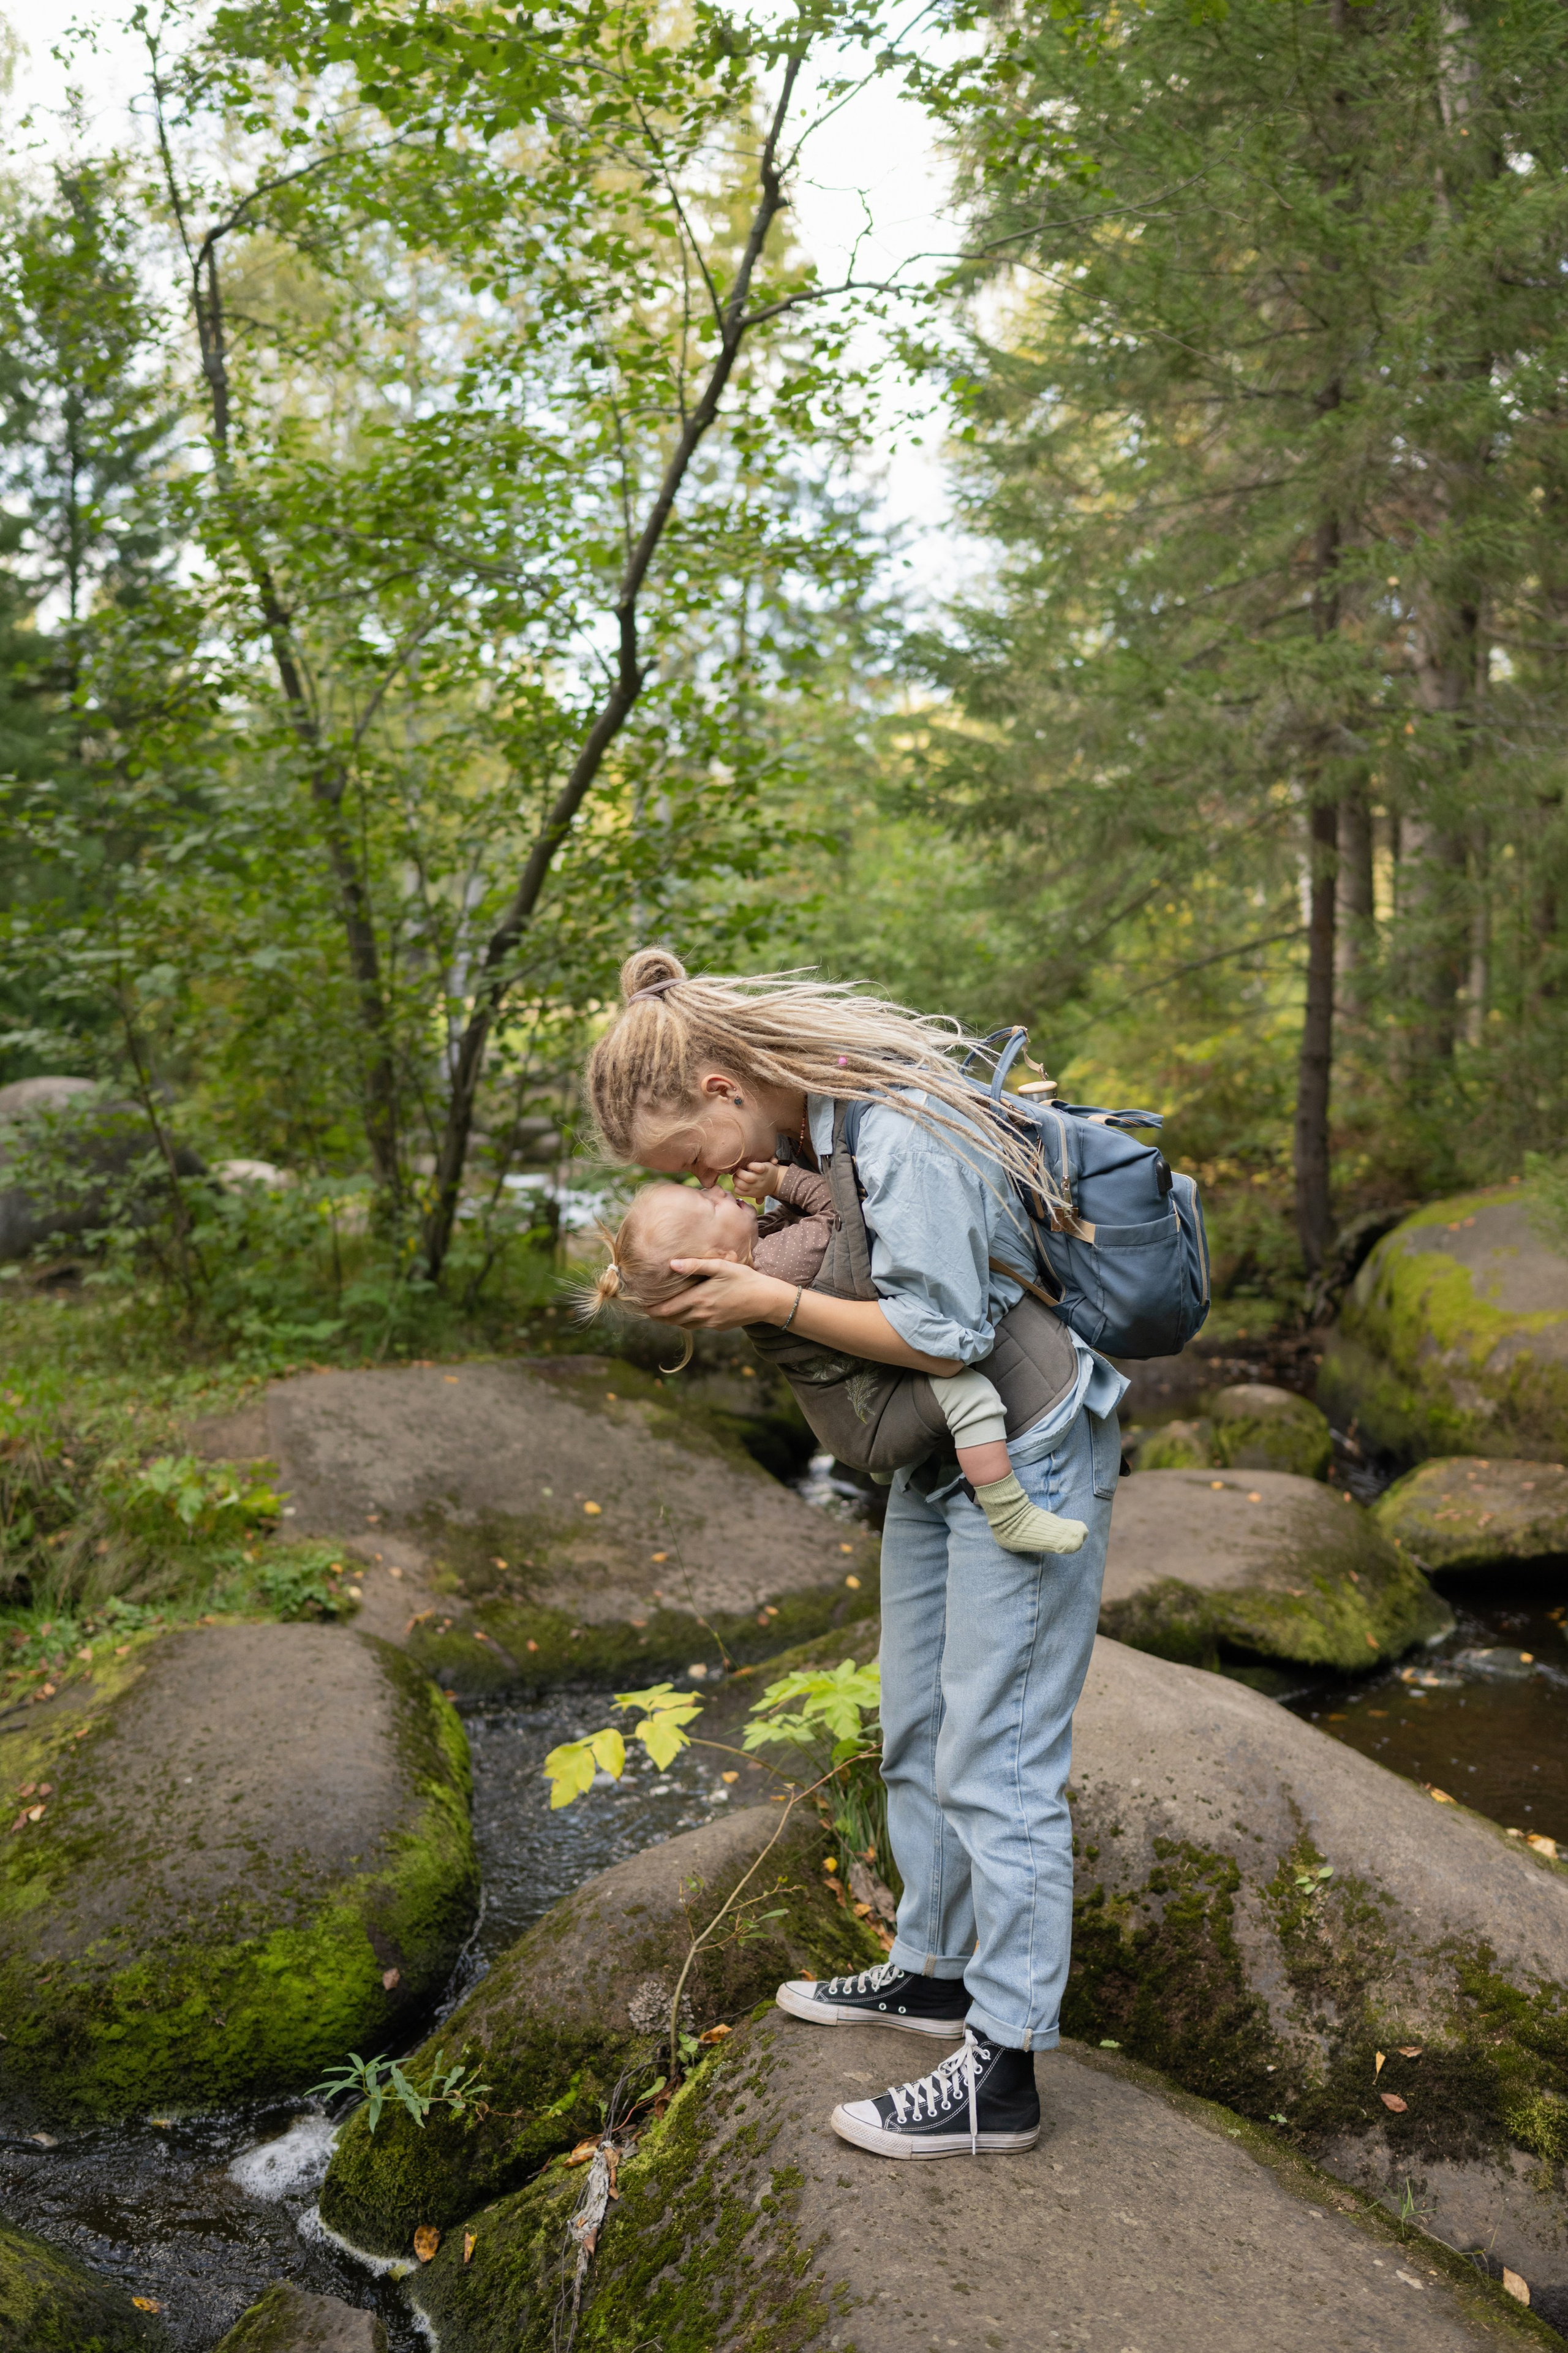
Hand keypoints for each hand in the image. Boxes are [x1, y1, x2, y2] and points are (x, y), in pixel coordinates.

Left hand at [647, 1260, 794, 1330]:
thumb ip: (695, 1265)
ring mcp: (710, 1323)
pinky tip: (688, 1312)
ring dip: (672, 1320)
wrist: (766, 1300)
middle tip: (648, 1309)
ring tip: (664, 1311)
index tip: (641, 1306)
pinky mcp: (719, 1327)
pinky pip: (697, 1325)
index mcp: (698, 1300)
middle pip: (671, 1320)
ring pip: (683, 1325)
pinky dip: (687, 1320)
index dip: (651, 1310)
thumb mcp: (720, 1267)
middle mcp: (701, 1315)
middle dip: (658, 1316)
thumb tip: (671, 1264)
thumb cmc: (744, 1279)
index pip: (666, 1310)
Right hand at [731, 1158, 783, 1201]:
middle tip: (738, 1173)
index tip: (738, 1180)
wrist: (781, 1180)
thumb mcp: (762, 1192)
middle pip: (739, 1184)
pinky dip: (751, 1165)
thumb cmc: (768, 1185)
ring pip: (746, 1177)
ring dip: (741, 1171)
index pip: (737, 1190)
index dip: (735, 1184)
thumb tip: (759, 1202)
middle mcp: (755, 1187)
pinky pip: (755, 1167)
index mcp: (752, 1192)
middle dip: (736, 1177)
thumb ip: (758, 1196)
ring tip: (743, 1168)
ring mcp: (760, 1178)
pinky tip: (750, 1165)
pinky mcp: (764, 1169)